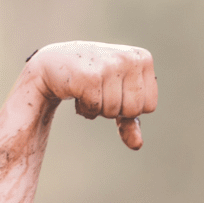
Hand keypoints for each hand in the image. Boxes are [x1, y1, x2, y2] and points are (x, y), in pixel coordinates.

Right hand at [25, 42, 157, 148]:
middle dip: (114, 109)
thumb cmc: (92, 79)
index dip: (129, 107)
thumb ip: (131, 121)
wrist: (54, 63)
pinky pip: (96, 109)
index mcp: (143, 58)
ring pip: (114, 111)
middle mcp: (129, 58)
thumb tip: (137, 145)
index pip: (149, 106)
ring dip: (98, 109)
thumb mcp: (118, 96)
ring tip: (88, 89)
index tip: (114, 89)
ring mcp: (110, 64)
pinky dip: (86, 108)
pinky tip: (77, 90)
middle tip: (99, 90)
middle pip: (133, 110)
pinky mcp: (90, 76)